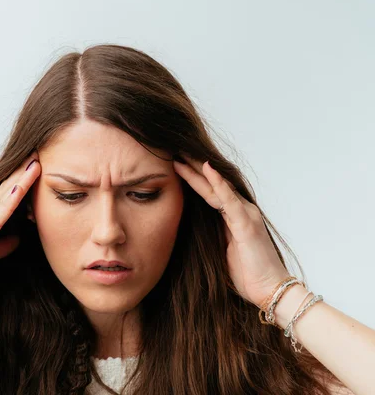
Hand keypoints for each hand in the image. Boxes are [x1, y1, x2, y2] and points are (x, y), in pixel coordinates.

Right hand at [0, 152, 40, 309]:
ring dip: (19, 178)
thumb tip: (17, 238)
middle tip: (38, 151)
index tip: (35, 163)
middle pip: (6, 189)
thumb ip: (0, 246)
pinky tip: (20, 188)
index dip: (20, 180)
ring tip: (34, 160)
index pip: (5, 196)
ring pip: (3, 197)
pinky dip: (9, 201)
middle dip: (22, 170)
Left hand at [173, 156, 288, 306]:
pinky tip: (207, 169)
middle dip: (192, 169)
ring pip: (217, 187)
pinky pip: (229, 200)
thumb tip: (188, 233)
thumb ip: (210, 237)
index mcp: (233, 217)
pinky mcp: (246, 224)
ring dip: (198, 171)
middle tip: (173, 152)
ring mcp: (245, 215)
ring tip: (182, 155)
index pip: (209, 192)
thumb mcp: (221, 251)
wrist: (270, 290)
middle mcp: (240, 211)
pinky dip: (218, 183)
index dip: (192, 179)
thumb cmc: (247, 274)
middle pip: (211, 184)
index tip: (174, 166)